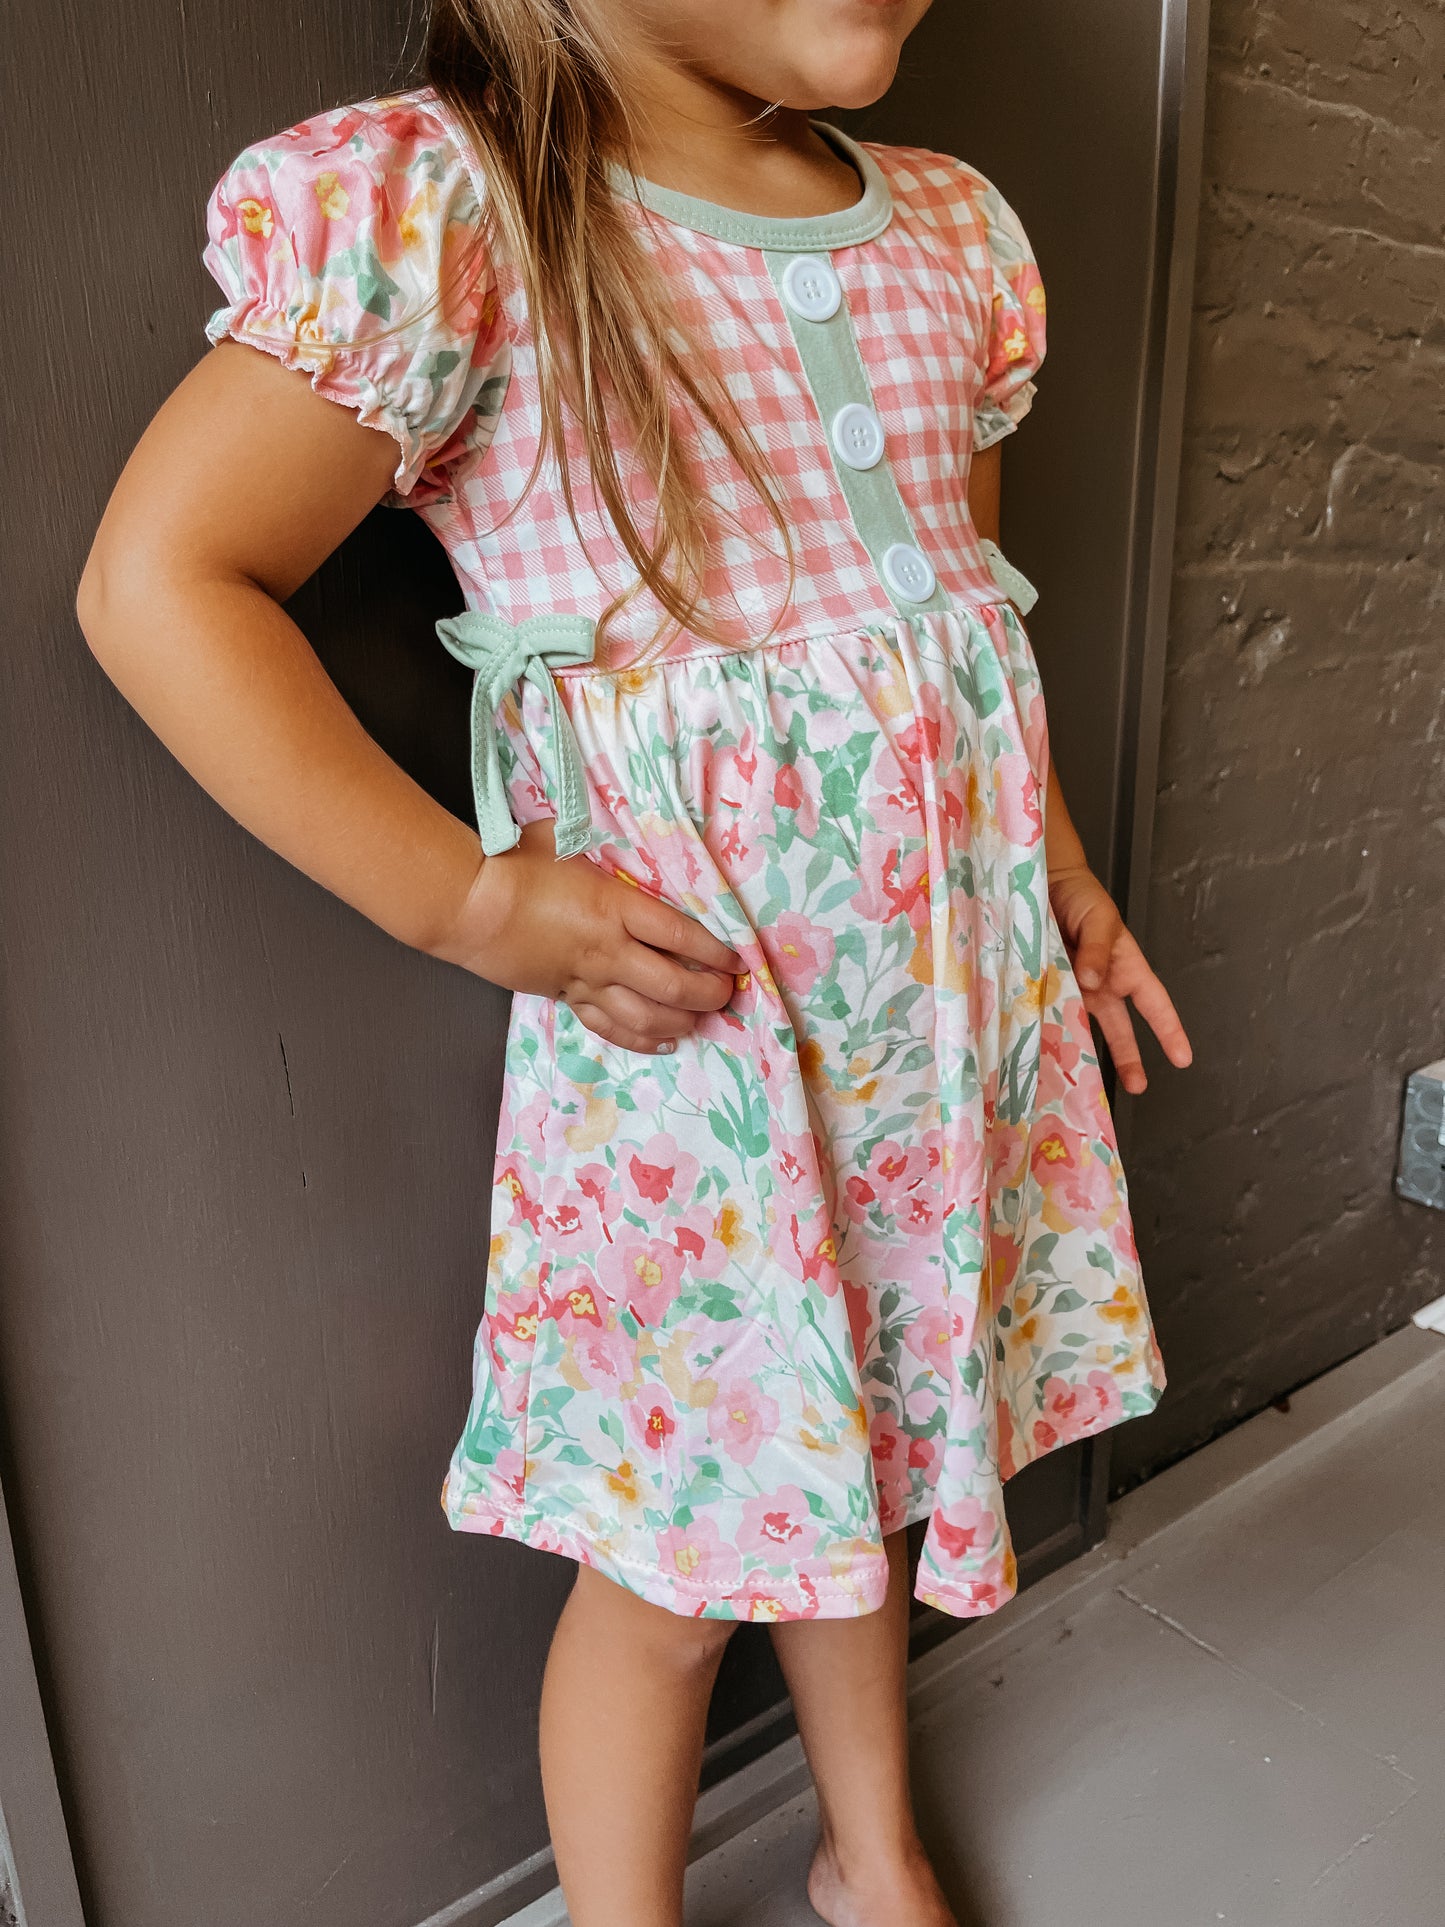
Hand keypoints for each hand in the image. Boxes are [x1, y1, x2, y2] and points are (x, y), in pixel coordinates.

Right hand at [432, 819, 742, 1055]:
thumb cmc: (514, 863)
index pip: (681, 935)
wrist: (466, 904)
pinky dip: (642, 1038)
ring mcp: (586, 979)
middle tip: (728, 991)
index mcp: (614, 907)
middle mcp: (607, 951)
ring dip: (682, 1020)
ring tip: (705, 1017)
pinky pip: (609, 1026)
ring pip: (645, 1015)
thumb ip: (608, 841)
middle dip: (709, 992)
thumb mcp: (568, 837)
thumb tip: (637, 829)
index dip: (717, 951)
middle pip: (673, 985)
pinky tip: (667, 1039)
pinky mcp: (565, 996)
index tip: (739, 958)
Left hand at [1047, 863, 1192, 1095]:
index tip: (1183, 1058)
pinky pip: (1049, 1011)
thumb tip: (1093, 983)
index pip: (1154, 1004)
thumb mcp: (1100, 921)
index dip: (1169, 1030)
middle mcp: (1102, 984)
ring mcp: (1073, 987)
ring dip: (1085, 1051)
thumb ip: (1098, 952)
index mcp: (1126, 968)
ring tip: (1085, 1083)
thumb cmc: (1082, 898)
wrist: (1044, 882)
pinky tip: (1044, 1051)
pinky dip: (1048, 1029)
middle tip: (1138, 1087)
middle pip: (1119, 1027)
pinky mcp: (1045, 985)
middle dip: (1129, 1057)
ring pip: (1083, 1026)